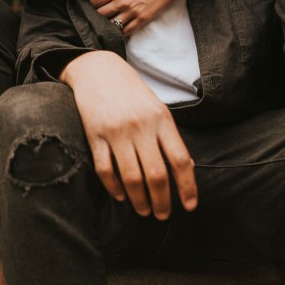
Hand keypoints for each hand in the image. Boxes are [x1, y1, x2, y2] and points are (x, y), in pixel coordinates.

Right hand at [61, 51, 196, 218]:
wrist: (97, 69)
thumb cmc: (131, 91)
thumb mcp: (157, 109)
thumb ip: (169, 137)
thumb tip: (185, 167)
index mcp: (161, 119)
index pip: (180, 160)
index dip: (187, 187)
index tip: (190, 206)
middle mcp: (140, 126)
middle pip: (156, 175)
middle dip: (162, 201)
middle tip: (162, 215)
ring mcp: (116, 132)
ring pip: (131, 178)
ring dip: (139, 201)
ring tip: (144, 210)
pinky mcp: (94, 135)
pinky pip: (105, 170)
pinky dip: (114, 188)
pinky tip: (121, 196)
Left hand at [90, 0, 222, 33]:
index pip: (93, 1)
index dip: (88, 4)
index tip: (88, 5)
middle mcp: (121, 1)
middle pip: (99, 14)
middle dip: (94, 16)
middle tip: (93, 17)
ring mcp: (132, 12)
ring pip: (111, 25)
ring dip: (106, 25)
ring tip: (102, 26)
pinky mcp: (142, 19)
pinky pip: (125, 31)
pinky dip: (119, 32)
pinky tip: (115, 32)